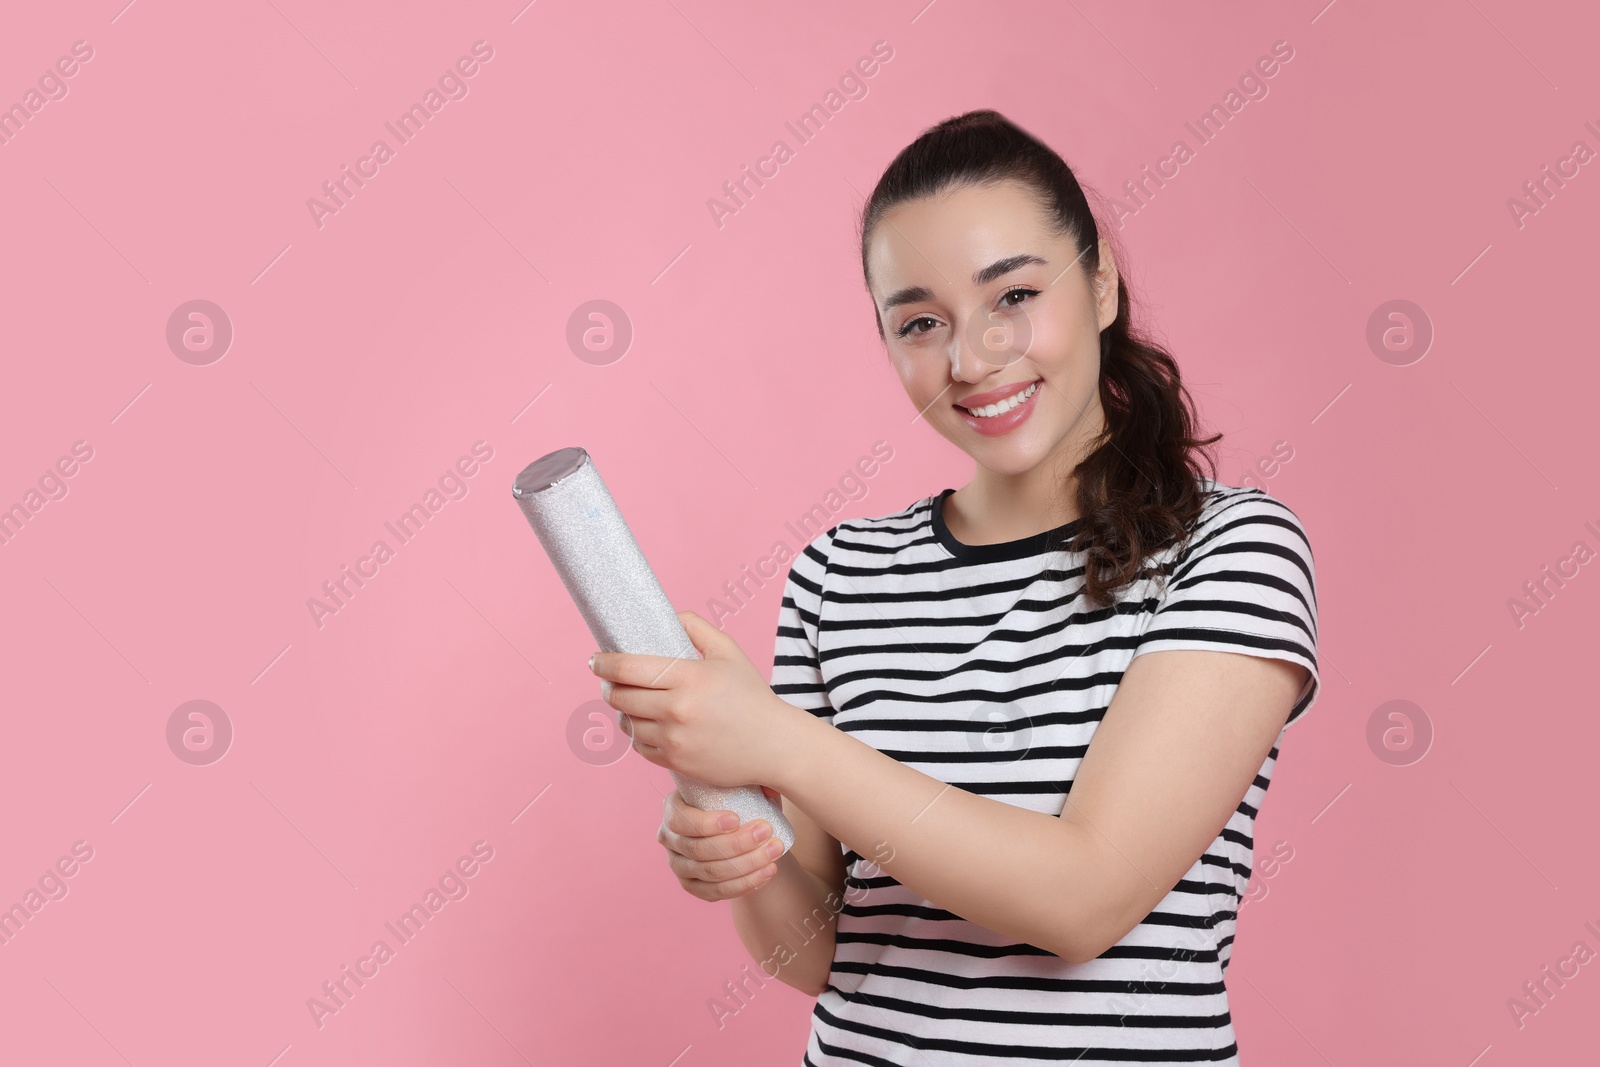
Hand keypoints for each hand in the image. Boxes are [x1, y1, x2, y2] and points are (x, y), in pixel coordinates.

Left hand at [590, 610, 795, 789]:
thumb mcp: (729, 652)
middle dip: (610, 687)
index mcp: (688, 677)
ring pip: (628, 724)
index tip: (595, 660)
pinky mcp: (676, 763)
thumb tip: (668, 615)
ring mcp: (675, 740)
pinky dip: (638, 736)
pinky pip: (640, 747)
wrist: (773, 745)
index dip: (604, 663)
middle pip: (620, 697)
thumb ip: (696, 627)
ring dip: (623, 712)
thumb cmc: (751, 695)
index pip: (628, 668)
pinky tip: (647, 726)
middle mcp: (677, 710)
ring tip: (630, 703)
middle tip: (610, 681)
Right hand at [658, 787, 785, 901]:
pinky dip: (745, 883)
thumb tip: (769, 786)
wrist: (739, 830)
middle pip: (698, 849)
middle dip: (736, 844)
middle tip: (766, 832)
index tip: (737, 819)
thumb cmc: (737, 800)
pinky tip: (768, 871)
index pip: (681, 820)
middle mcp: (670, 839)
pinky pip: (717, 892)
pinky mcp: (693, 887)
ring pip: (710, 873)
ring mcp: (679, 866)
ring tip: (774, 852)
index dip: (707, 823)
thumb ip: (753, 781)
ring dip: (746, 864)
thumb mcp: (742, 786)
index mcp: (673, 809)